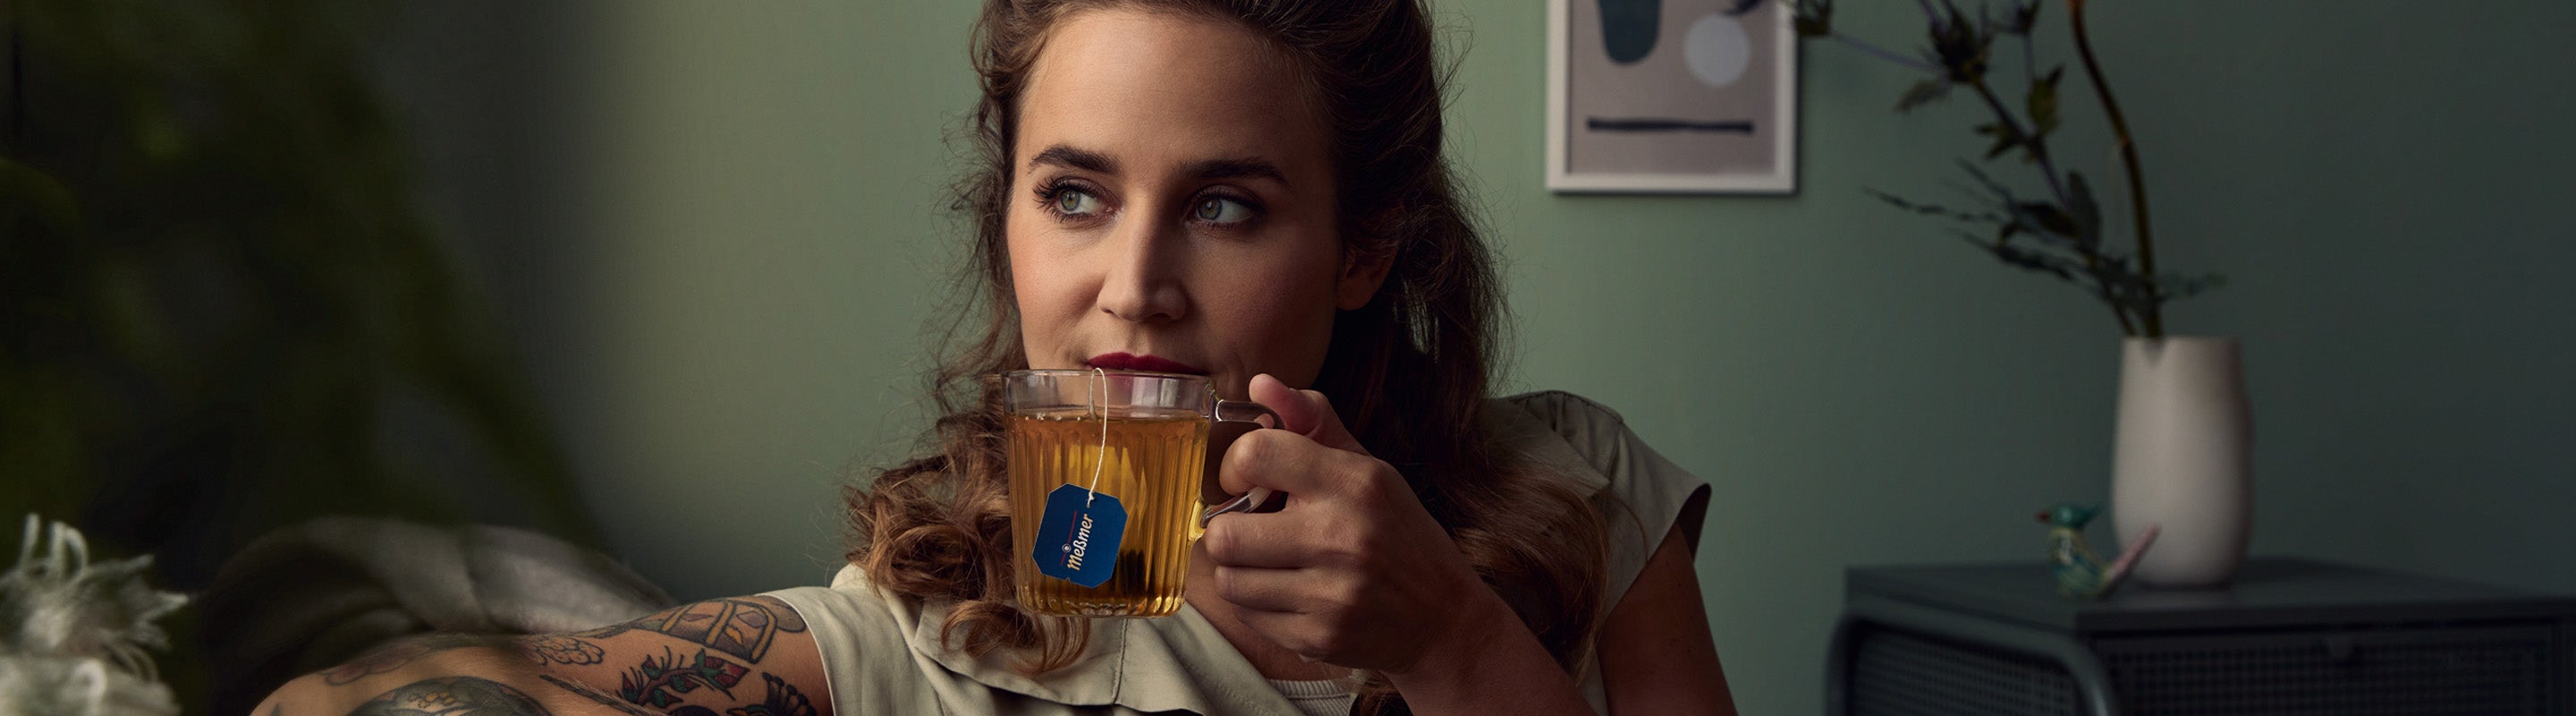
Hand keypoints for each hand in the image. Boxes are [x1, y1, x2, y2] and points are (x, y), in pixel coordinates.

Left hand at [1199, 374, 1499, 673]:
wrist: (1442, 618)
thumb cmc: (1399, 534)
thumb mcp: (1368, 469)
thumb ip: (1313, 421)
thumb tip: (1259, 384)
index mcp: (1353, 483)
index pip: (1256, 455)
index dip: (1235, 466)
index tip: (1246, 481)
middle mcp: (1340, 537)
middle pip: (1226, 532)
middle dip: (1230, 529)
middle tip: (1253, 530)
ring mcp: (1329, 594)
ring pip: (1230, 579)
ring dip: (1241, 569)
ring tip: (1269, 562)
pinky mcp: (1318, 638)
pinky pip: (1248, 616)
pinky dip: (1257, 604)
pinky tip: (1287, 592)